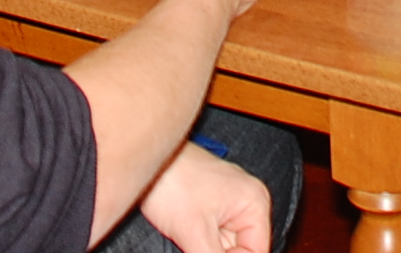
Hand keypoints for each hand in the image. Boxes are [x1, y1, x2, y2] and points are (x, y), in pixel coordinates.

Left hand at [138, 143, 277, 252]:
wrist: (143, 157)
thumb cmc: (171, 180)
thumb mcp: (195, 231)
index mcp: (255, 202)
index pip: (257, 252)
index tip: (206, 252)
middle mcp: (245, 202)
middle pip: (239, 250)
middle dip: (216, 252)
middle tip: (194, 243)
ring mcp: (226, 204)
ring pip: (222, 246)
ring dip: (204, 248)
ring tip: (188, 235)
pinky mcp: (208, 209)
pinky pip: (210, 238)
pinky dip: (197, 245)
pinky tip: (185, 237)